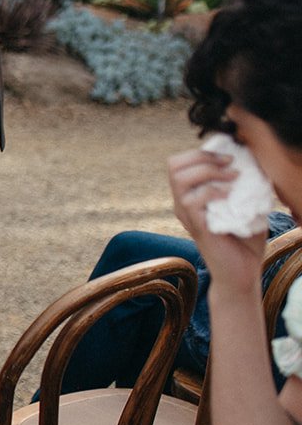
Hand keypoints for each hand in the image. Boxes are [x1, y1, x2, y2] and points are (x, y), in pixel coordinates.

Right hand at [168, 146, 264, 289]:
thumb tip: (249, 161)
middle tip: (229, 162)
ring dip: (208, 171)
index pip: (179, 163)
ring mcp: (186, 215)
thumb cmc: (244, 240)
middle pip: (174, 165)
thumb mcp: (243, 204)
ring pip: (179, 178)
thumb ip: (241, 185)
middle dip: (203, 156)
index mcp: (189, 196)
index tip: (227, 155)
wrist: (242, 272)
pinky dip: (212, 191)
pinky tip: (230, 194)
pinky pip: (192, 200)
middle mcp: (181, 203)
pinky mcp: (195, 226)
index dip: (200, 152)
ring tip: (233, 176)